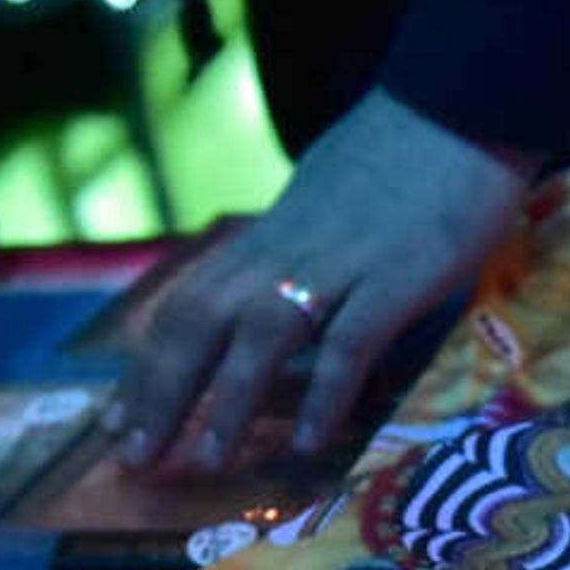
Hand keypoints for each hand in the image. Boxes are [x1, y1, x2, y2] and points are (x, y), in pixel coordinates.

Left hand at [115, 90, 527, 473]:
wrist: (459, 106)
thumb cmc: (396, 157)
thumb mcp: (317, 206)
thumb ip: (287, 255)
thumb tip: (262, 301)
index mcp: (264, 242)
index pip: (185, 308)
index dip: (143, 369)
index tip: (111, 423)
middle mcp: (284, 255)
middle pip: (201, 325)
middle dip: (160, 394)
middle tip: (132, 460)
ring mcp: (339, 265)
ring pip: (263, 334)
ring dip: (228, 400)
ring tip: (204, 463)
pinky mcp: (397, 277)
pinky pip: (351, 341)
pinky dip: (325, 392)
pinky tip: (306, 443)